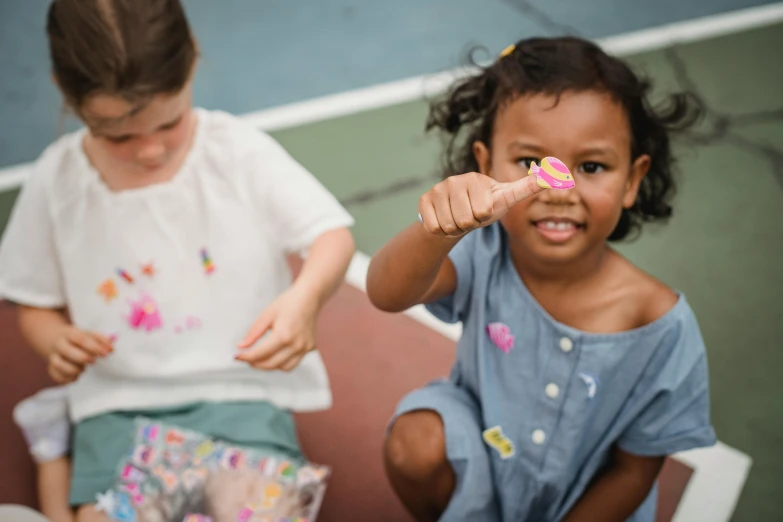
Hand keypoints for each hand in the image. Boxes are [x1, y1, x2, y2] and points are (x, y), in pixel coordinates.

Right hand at [47, 326, 112, 383]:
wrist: (58, 340)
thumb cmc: (79, 339)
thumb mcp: (90, 335)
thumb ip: (101, 340)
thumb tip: (111, 347)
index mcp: (70, 334)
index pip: (81, 339)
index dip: (94, 346)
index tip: (106, 353)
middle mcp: (59, 345)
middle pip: (67, 351)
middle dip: (83, 357)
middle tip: (94, 361)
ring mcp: (54, 357)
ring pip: (59, 364)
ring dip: (74, 369)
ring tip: (83, 368)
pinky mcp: (52, 369)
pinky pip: (57, 376)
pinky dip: (68, 378)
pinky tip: (76, 375)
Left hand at [235, 286, 319, 371]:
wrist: (309, 298)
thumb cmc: (287, 303)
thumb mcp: (266, 315)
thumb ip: (253, 333)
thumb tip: (241, 347)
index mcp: (283, 335)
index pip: (260, 354)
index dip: (245, 357)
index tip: (236, 357)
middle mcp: (295, 345)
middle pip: (271, 364)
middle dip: (255, 364)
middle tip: (246, 358)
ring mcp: (304, 348)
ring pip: (283, 368)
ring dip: (269, 366)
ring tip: (260, 358)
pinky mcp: (310, 348)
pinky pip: (294, 362)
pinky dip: (282, 363)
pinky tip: (275, 354)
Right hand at [418, 172, 544, 236]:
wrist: (453, 218)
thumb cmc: (483, 208)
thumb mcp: (507, 198)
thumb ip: (530, 186)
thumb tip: (560, 174)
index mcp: (477, 179)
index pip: (483, 211)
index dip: (483, 216)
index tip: (483, 208)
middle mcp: (455, 180)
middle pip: (466, 220)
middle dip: (469, 225)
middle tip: (469, 218)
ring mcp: (438, 189)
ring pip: (450, 225)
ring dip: (455, 229)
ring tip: (457, 219)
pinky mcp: (424, 201)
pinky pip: (435, 227)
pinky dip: (440, 231)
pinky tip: (443, 220)